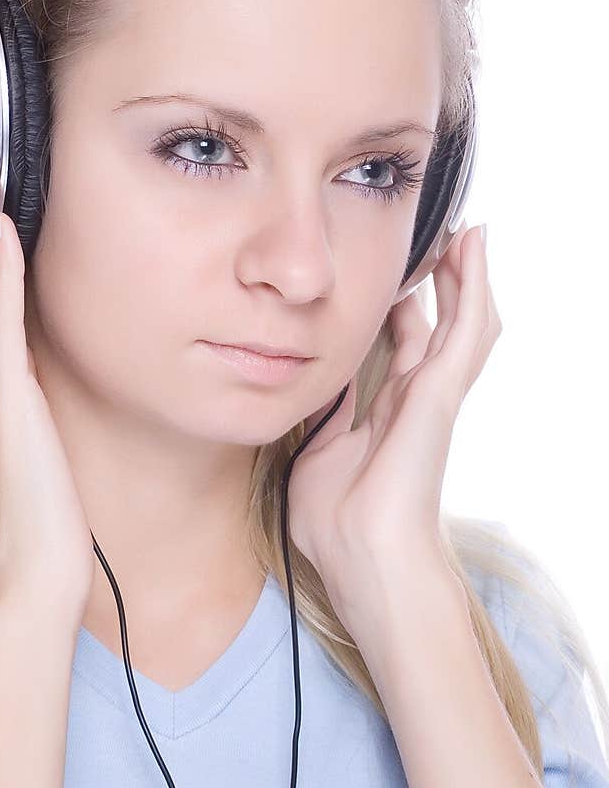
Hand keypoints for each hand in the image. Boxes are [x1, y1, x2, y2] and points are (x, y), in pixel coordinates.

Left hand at [286, 221, 499, 622]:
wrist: (364, 557)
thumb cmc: (336, 523)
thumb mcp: (314, 453)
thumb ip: (321, 416)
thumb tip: (315, 384)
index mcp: (387, 410)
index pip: (398, 344)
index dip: (398, 306)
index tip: (390, 271)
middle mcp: (416, 397)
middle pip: (434, 323)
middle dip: (437, 280)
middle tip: (436, 234)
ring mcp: (434, 393)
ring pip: (461, 319)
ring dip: (464, 274)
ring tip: (464, 230)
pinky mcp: (441, 391)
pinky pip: (467, 327)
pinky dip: (474, 285)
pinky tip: (473, 246)